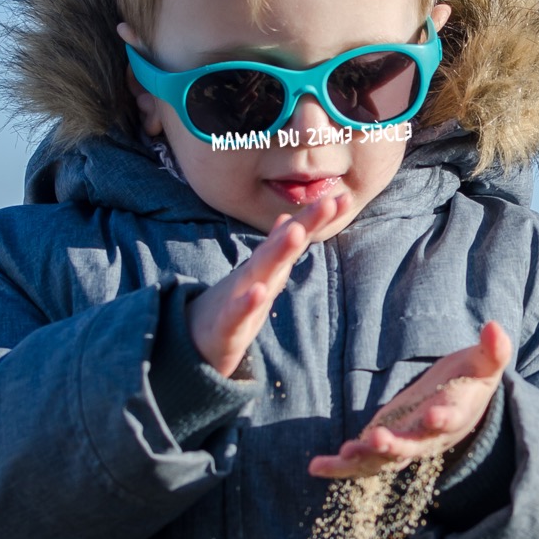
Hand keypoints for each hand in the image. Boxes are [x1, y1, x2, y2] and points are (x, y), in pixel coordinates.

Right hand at [187, 196, 343, 376]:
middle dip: (305, 224)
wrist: (194, 340)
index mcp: (266, 266)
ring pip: (260, 272)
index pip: (295, 237)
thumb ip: (277, 250)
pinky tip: (260, 291)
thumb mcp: (259, 276)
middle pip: (282, 246)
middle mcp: (253, 275)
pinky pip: (238, 313)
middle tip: (329, 202)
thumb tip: (289, 220)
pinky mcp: (227, 325)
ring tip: (296, 232)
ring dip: (278, 252)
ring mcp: (238, 297)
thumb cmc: (233, 305)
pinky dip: (249, 302)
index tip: (344, 198)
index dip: (317, 219)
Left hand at [309, 322, 512, 478]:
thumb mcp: (483, 363)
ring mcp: (404, 444)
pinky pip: (361, 462)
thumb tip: (496, 327)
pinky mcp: (383, 445)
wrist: (459, 404)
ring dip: (363, 458)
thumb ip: (492, 350)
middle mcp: (429, 438)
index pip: (451, 419)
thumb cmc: (470, 379)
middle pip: (411, 447)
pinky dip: (340, 467)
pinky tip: (315, 467)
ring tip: (344, 453)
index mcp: (455, 416)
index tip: (436, 416)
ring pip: (383, 459)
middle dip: (394, 445)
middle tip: (377, 439)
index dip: (443, 419)